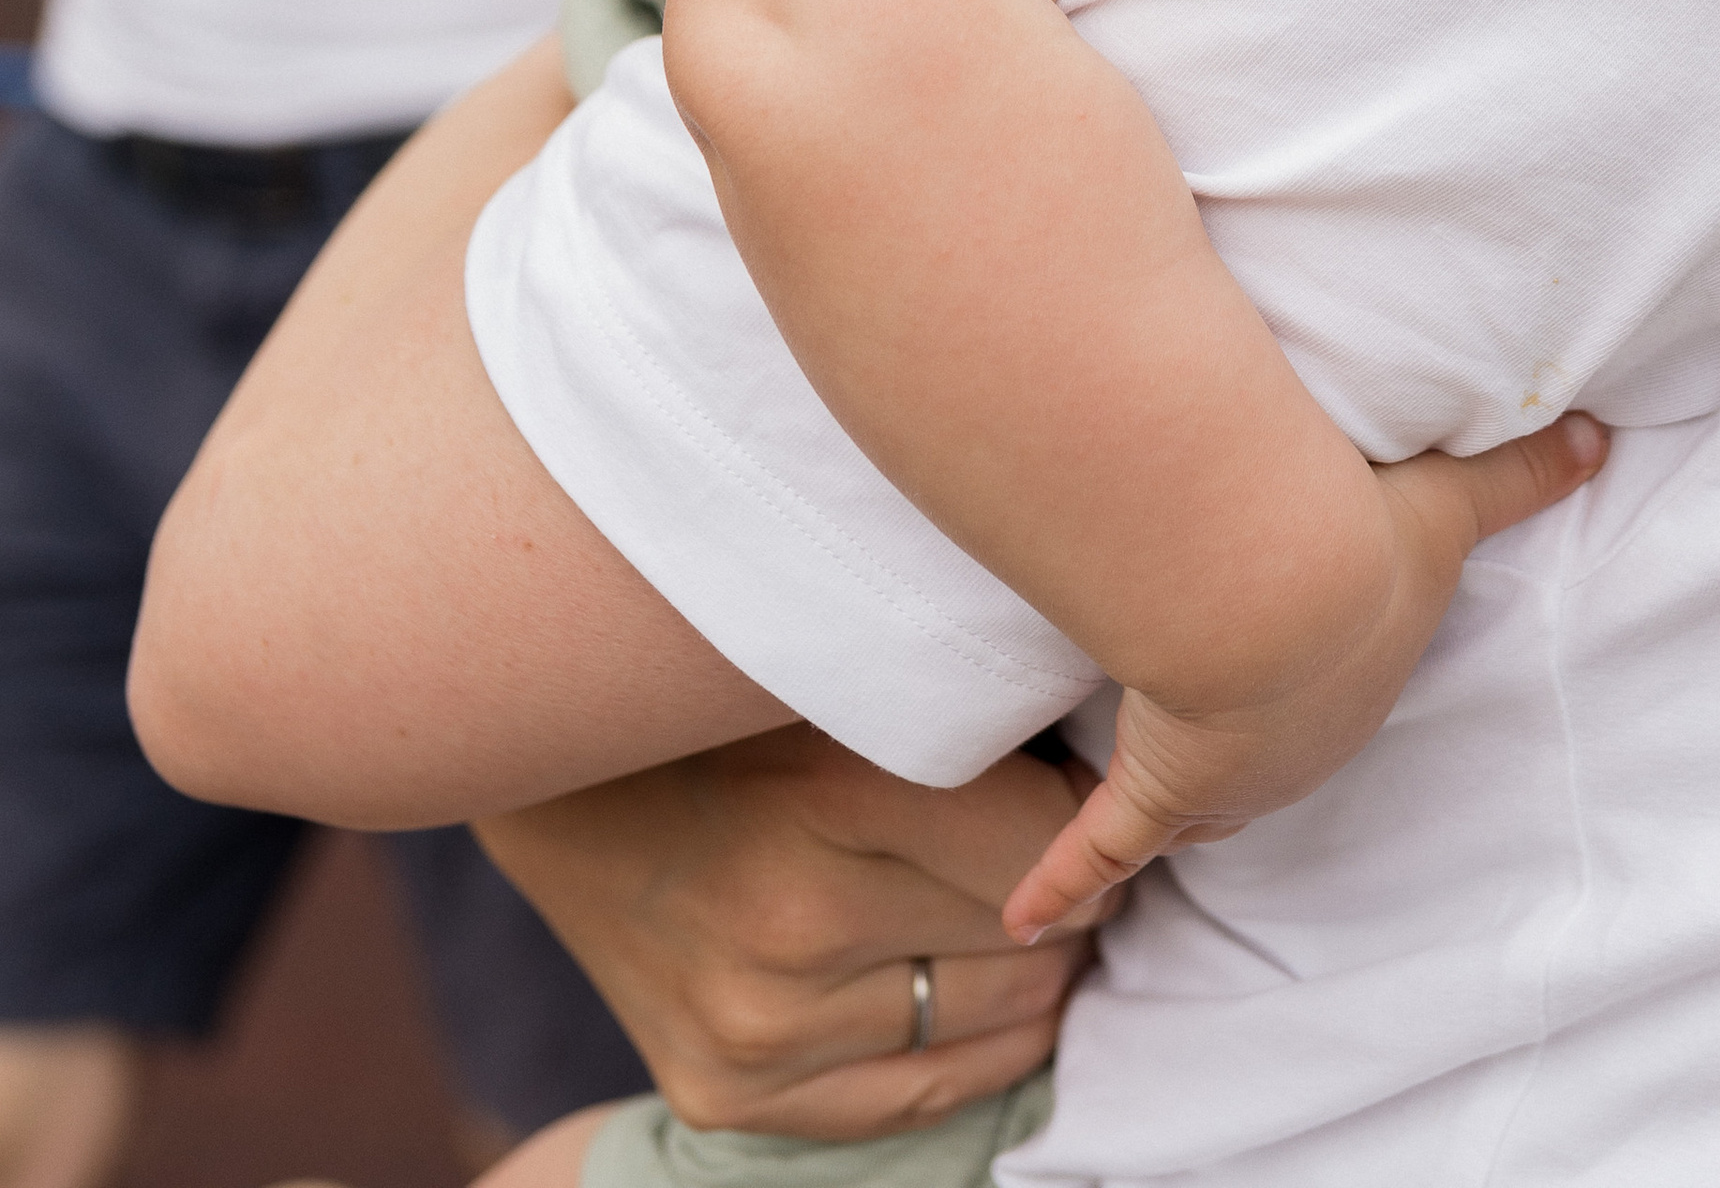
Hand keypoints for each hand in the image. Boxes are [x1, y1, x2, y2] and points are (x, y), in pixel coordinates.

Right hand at [478, 729, 1103, 1140]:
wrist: (558, 784)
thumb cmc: (725, 706)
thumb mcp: (844, 674)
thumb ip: (965, 711)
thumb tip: (1112, 758)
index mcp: (828, 792)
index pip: (1040, 847)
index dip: (1080, 817)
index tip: (1084, 791)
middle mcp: (793, 928)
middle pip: (1023, 942)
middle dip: (1064, 899)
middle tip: (1067, 854)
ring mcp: (756, 1030)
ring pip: (990, 1027)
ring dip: (1033, 977)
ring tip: (1027, 918)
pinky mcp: (728, 1095)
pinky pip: (917, 1096)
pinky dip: (977, 1051)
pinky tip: (989, 997)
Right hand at [1003, 410, 1607, 944]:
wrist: (1278, 581)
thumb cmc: (1367, 540)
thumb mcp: (1457, 499)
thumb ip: (1525, 470)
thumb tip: (1601, 435)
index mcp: (1357, 685)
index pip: (1333, 691)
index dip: (1313, 678)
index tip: (1299, 672)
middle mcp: (1295, 749)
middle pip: (1266, 760)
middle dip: (1246, 757)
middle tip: (1219, 745)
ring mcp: (1222, 779)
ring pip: (1190, 805)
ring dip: (1164, 811)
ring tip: (1134, 821)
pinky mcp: (1157, 788)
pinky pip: (1104, 849)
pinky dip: (1068, 882)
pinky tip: (1032, 918)